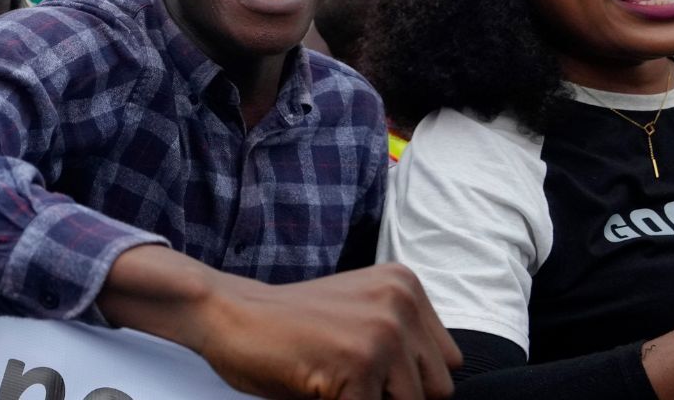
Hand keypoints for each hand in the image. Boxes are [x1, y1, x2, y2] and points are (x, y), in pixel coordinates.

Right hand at [194, 265, 458, 399]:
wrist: (228, 315)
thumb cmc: (290, 328)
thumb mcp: (360, 317)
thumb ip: (403, 341)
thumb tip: (432, 393)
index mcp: (406, 286)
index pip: (445, 363)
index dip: (409, 380)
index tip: (369, 373)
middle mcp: (400, 302)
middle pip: (437, 389)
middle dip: (394, 395)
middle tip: (347, 377)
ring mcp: (381, 333)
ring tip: (333, 379)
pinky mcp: (358, 366)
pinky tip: (318, 387)